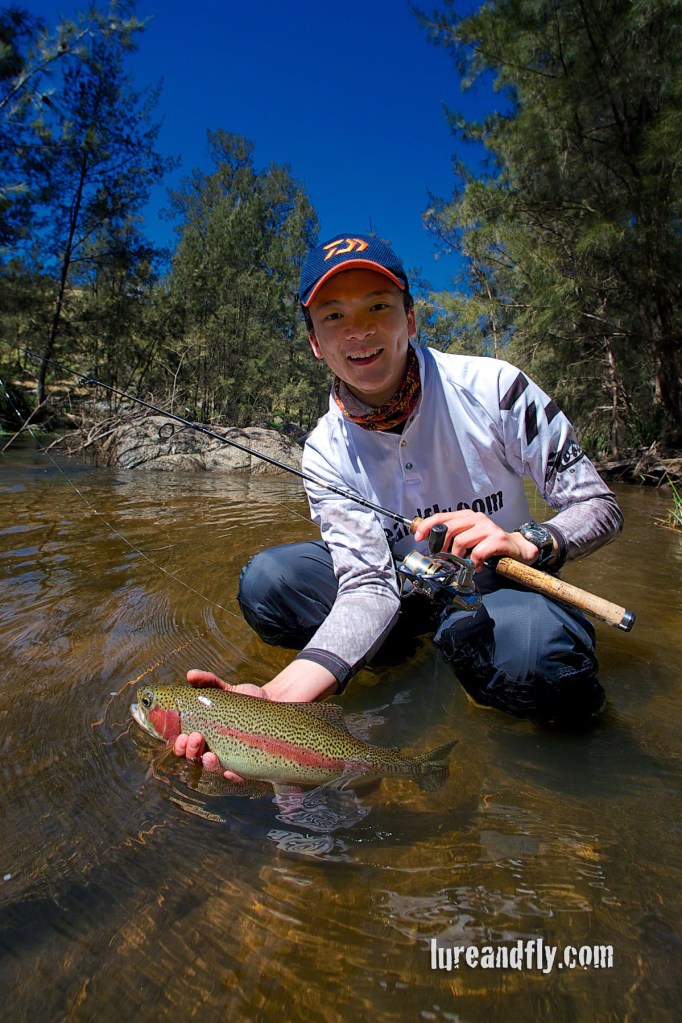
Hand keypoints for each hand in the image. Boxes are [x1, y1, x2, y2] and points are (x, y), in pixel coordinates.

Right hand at [173, 668, 268, 781]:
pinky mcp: (247, 762)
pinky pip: (238, 775)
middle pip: (194, 758)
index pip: (184, 745)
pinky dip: (232, 775)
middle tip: (196, 738)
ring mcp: (229, 756)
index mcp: (202, 733)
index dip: (178, 745)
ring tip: (209, 755)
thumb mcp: (224, 689)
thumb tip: (190, 674)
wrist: (271, 702)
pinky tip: (230, 771)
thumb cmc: (243, 699)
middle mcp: (212, 748)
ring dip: (208, 764)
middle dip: (190, 752)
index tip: (182, 736)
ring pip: (213, 768)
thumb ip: (207, 681)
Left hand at [413, 510, 540, 570]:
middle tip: (444, 557)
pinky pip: (477, 552)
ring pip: (461, 542)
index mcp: (467, 516)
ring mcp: (488, 528)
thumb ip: (453, 537)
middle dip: (442, 546)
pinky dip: (474, 563)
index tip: (418, 537)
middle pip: (449, 529)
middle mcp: (477, 518)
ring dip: (459, 557)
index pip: (442, 516)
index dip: (427, 526)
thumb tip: (432, 543)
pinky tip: (478, 566)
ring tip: (465, 563)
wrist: (517, 549)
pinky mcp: (498, 539)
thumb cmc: (490, 544)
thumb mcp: (469, 537)